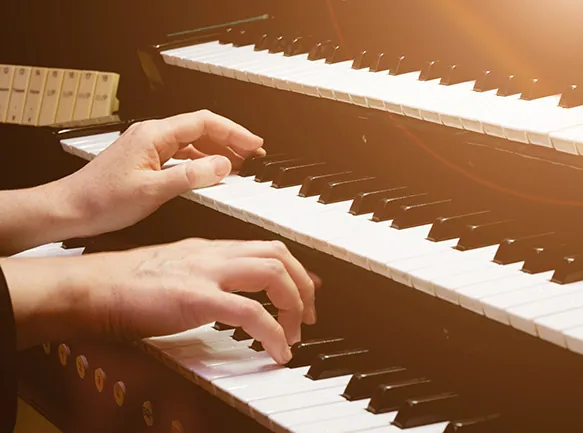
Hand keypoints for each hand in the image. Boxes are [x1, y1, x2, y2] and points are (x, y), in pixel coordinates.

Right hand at [2, 239, 318, 363]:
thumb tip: (230, 298)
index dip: (295, 269)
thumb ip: (206, 278)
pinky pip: (250, 313)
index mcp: (209, 249)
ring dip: (293, 305)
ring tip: (293, 335)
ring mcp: (206, 273)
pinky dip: (272, 332)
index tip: (307, 290)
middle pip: (278, 254)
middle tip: (308, 316)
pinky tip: (277, 351)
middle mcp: (213, 254)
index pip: (266, 247)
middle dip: (304, 285)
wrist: (91, 286)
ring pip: (272, 273)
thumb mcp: (176, 271)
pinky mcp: (196, 298)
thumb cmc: (126, 283)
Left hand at [63, 109, 264, 237]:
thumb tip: (222, 165)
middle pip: (201, 128)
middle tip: (254, 154)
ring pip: (192, 141)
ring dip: (217, 150)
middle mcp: (152, 135)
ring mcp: (148, 147)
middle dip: (230, 139)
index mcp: (154, 135)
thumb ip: (191, 176)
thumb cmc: (101, 200)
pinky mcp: (146, 159)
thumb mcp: (153, 190)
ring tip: (240, 164)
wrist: (69, 209)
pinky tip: (211, 173)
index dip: (234, 132)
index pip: (204, 123)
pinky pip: (182, 154)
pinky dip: (201, 161)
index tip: (254, 144)